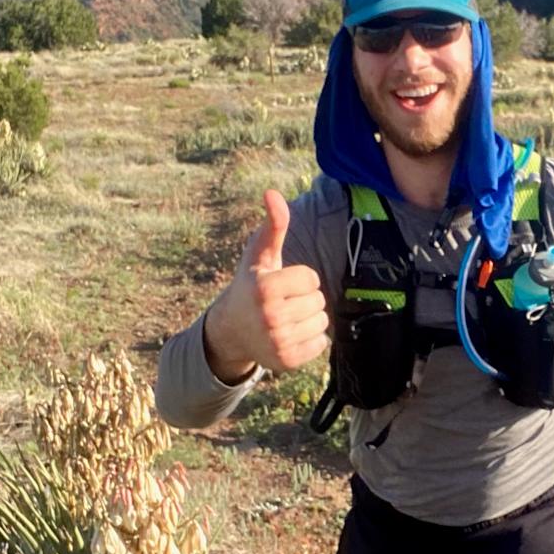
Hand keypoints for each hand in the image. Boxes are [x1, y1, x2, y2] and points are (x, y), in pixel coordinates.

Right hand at [201, 190, 328, 381]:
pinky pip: (322, 344)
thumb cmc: (250, 286)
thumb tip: (273, 192)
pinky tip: (291, 335)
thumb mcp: (259, 255)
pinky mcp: (286, 361)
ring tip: (286, 318)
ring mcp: (278, 342)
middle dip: (305, 299)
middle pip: (319, 301)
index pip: (312, 279)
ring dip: (309, 318)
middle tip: (282, 303)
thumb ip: (273, 225)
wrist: (231, 331)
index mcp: (265, 288)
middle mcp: (270, 316)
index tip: (281, 284)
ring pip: (322, 322)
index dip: (301, 279)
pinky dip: (312, 339)